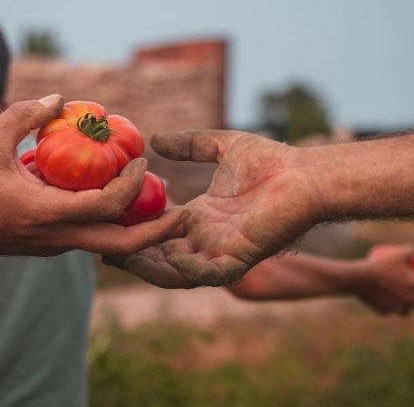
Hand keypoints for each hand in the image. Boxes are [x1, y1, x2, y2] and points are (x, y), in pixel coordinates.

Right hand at [0, 95, 188, 255]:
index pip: (105, 205)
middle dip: (158, 233)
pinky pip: (91, 237)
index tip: (143, 159)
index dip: (130, 183)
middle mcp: (57, 238)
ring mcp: (56, 246)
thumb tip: (62, 98)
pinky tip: (121, 197)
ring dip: (137, 227)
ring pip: (109, 245)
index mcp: (46, 214)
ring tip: (160, 200)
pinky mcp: (52, 246)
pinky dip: (112, 222)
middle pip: (122, 246)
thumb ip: (26, 114)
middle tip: (185, 214)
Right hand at [107, 130, 325, 287]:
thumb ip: (191, 145)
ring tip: (127, 258)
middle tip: (106, 250)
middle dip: (134, 256)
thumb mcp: (222, 147)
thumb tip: (156, 138)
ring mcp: (222, 250)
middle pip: (161, 256)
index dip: (133, 231)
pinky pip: (210, 275)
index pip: (158, 232)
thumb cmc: (272, 161)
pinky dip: (189, 272)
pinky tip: (172, 259)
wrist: (307, 175)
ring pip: (179, 272)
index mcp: (201, 216)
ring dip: (153, 269)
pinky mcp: (241, 257)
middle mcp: (207, 238)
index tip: (107, 223)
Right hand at [355, 245, 413, 314]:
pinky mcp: (384, 311)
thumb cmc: (379, 264)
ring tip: (404, 304)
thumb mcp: (396, 253)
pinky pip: (389, 310)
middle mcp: (410, 299)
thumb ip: (409, 251)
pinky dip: (389, 307)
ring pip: (406, 312)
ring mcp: (397, 307)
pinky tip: (385, 303)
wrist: (359, 278)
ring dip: (407, 308)